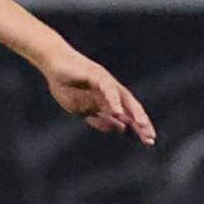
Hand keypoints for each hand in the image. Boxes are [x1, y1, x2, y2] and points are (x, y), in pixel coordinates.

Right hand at [40, 46, 155, 145]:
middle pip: (131, 107)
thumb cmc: (64, 83)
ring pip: (125, 98)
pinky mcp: (97, 75)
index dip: (138, 128)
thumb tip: (121, 128)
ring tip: (141, 125)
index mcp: (109, 99)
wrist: (52, 62)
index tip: (148, 142)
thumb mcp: (81, 109)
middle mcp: (112, 89)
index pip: (128, 115)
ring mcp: (106, 81)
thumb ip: (100, 119)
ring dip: (133, 112)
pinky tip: (117, 112)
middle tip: (150, 138)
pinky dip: (113, 101)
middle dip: (141, 123)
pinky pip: (108, 89)